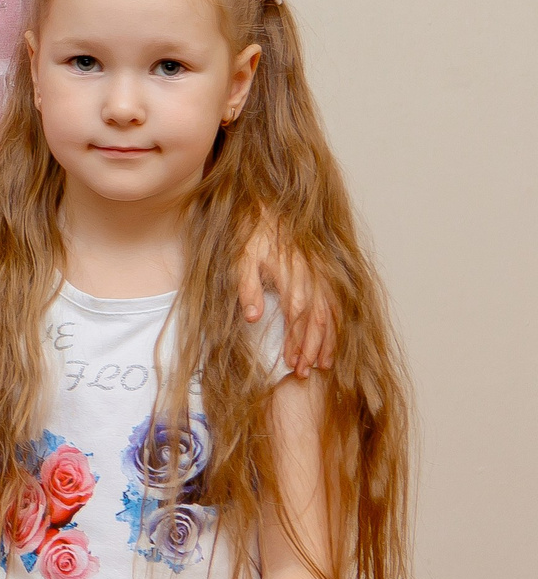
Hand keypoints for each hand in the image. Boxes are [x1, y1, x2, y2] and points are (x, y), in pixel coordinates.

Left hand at [235, 219, 334, 376]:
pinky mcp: (325, 271)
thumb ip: (247, 287)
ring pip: (331, 312)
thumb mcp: (241, 258)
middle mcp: (311, 277)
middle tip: (305, 372)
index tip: (293, 364)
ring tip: (324, 364)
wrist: (270, 206)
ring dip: (328, 340)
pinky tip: (335, 337)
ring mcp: (322, 274)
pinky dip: (337, 321)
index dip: (297, 343)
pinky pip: (336, 300)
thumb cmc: (252, 233)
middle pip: (317, 320)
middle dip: (312, 348)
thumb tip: (252, 318)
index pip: (297, 318)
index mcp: (291, 276)